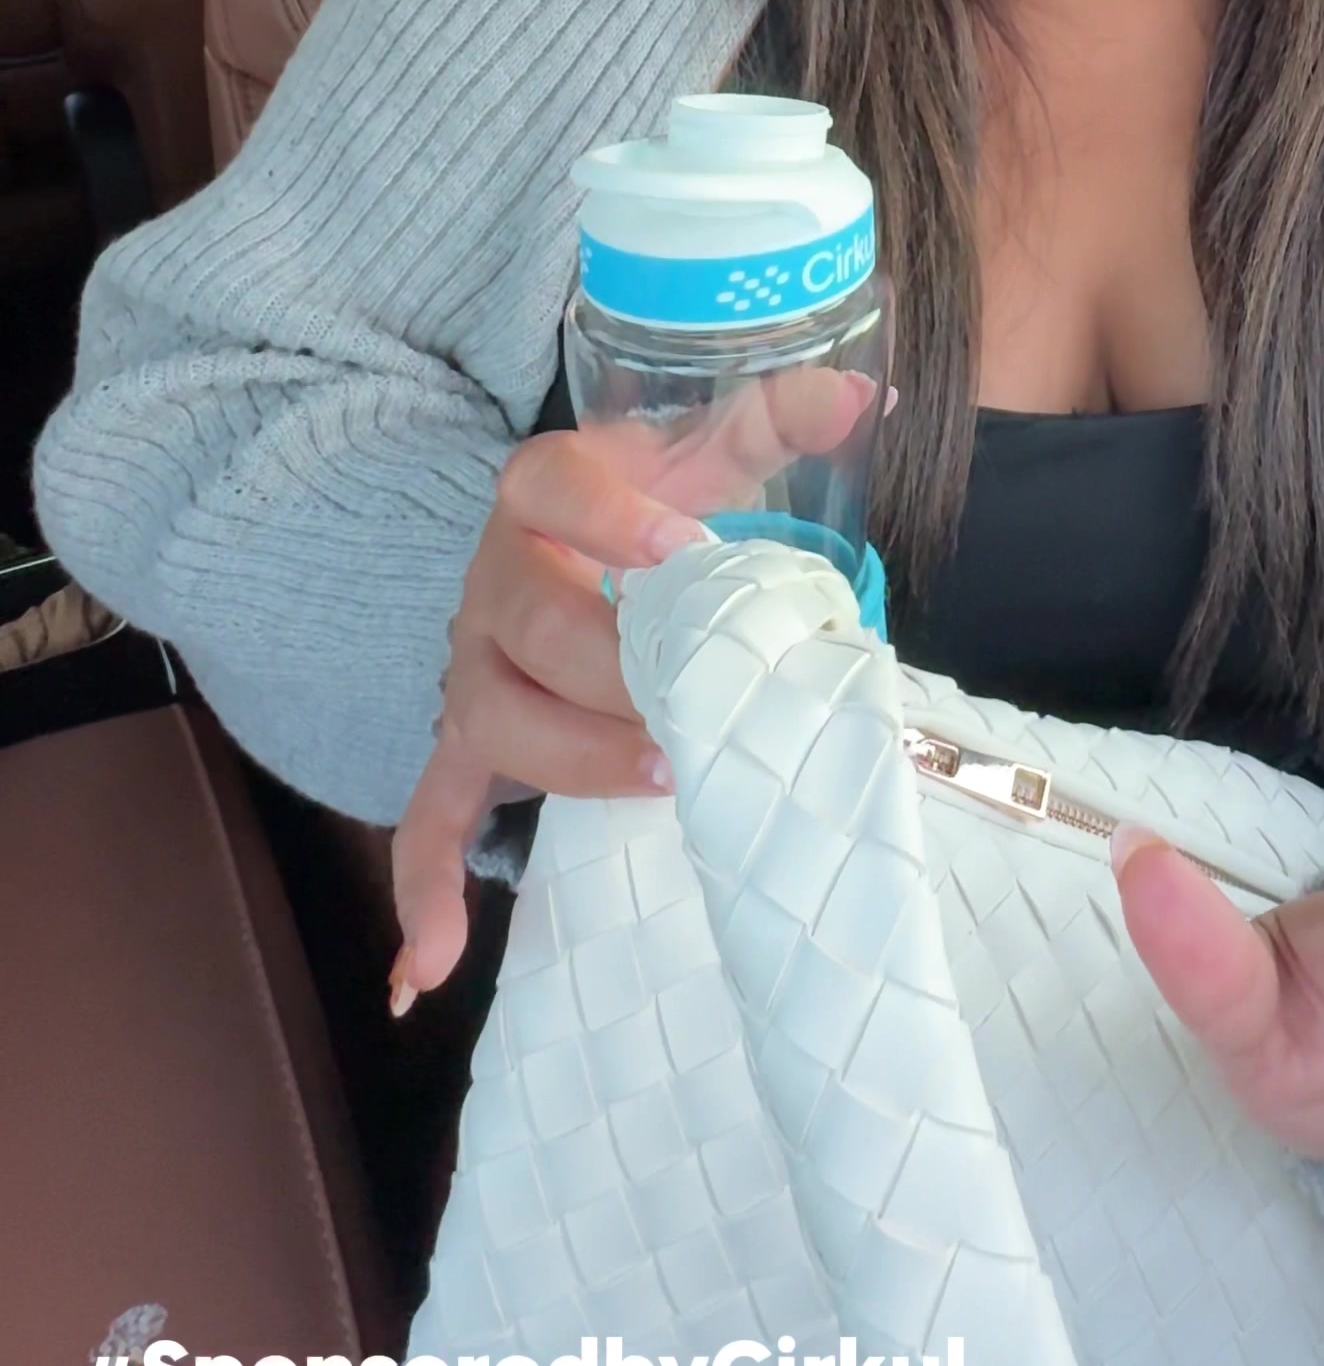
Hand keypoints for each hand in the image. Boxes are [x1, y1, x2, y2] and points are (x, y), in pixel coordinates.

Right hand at [389, 369, 875, 1009]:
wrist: (562, 541)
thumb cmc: (645, 499)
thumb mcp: (700, 449)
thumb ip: (771, 418)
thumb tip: (857, 397)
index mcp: (545, 493)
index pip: (555, 486)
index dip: (613, 516)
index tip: (686, 550)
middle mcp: (495, 580)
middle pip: (531, 624)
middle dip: (615, 668)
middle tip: (695, 703)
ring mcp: (474, 669)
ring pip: (497, 720)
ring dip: (573, 760)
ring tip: (664, 778)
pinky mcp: (467, 741)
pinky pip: (429, 815)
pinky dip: (425, 891)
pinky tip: (432, 968)